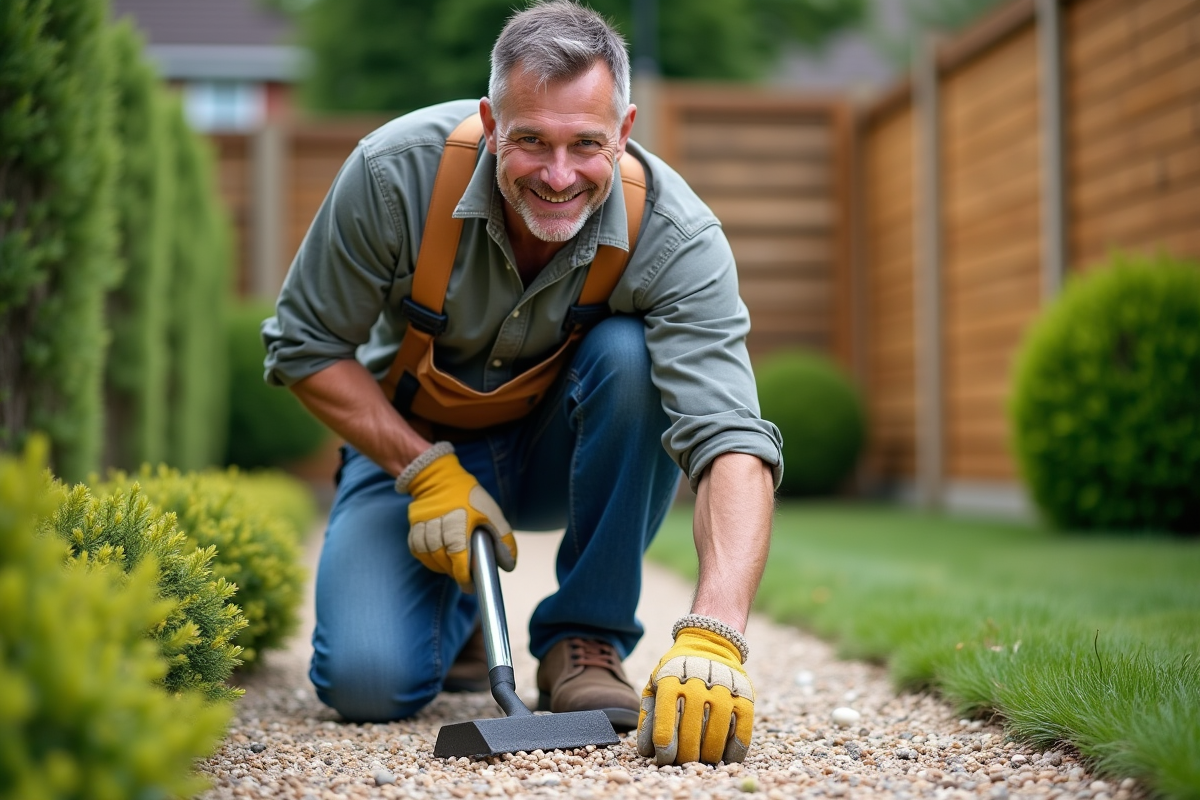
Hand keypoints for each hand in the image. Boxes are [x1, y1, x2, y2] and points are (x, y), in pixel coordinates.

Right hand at [396, 442, 515, 591]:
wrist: (437, 476)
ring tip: (452, 569)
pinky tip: (437, 561)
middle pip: (443, 558)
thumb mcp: (492, 513)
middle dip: (453, 572)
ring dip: (440, 566)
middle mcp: (439, 524)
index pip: (458, 555)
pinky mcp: (413, 526)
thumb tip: (508, 565)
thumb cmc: (467, 496)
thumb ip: (502, 539)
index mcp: (460, 521)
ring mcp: (423, 525)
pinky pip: (417, 549)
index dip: (463, 575)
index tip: (469, 586)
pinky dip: (427, 559)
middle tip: (464, 578)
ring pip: (429, 555)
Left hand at [637, 621, 753, 764]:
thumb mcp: (655, 686)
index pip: (666, 722)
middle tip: (684, 764)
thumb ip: (649, 716)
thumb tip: (647, 752)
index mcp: (670, 680)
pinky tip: (726, 758)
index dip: (664, 748)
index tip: (665, 760)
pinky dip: (735, 750)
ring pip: (717, 733)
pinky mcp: (744, 695)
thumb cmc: (676, 674)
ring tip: (703, 762)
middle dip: (686, 756)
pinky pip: (742, 730)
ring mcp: (723, 688)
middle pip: (691, 732)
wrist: (709, 644)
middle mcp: (697, 682)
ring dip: (709, 755)